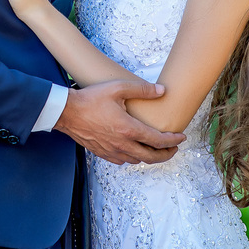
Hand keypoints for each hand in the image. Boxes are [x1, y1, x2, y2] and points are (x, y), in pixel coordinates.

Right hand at [54, 80, 185, 165]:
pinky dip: (133, 158)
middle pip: (151, 157)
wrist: (66, 112)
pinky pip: (123, 161)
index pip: (158, 141)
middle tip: (174, 148)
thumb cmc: (90, 99)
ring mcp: (112, 151)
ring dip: (150, 156)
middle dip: (166, 154)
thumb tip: (162, 90)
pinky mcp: (103, 153)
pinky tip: (134, 151)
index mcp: (129, 129)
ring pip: (137, 160)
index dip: (173, 141)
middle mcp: (122, 144)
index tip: (181, 138)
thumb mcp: (118, 88)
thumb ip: (142, 89)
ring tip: (156, 149)